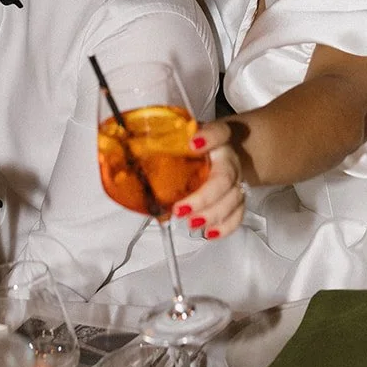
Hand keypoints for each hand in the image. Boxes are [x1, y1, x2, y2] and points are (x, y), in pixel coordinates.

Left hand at [173, 118, 245, 239]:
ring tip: (190, 223)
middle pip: (225, 179)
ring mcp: (237, 181)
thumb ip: (165, 140)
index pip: (219, 133)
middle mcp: (230, 160)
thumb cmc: (197, 147)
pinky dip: (225, 227)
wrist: (224, 153)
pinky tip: (209, 233)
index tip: (193, 143)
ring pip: (232, 199)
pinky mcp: (238, 199)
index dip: (209, 138)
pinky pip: (238, 214)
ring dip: (212, 215)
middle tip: (180, 209)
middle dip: (204, 197)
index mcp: (218, 140)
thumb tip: (128, 151)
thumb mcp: (183, 137)